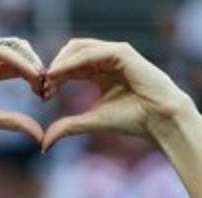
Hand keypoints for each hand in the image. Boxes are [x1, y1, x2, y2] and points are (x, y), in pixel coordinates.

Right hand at [0, 38, 46, 144]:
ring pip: (10, 50)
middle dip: (34, 67)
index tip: (45, 93)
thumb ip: (15, 122)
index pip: (16, 70)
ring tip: (40, 78)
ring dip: (28, 62)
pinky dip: (16, 61)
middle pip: (16, 56)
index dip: (33, 78)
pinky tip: (29, 74)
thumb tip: (40, 136)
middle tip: (47, 83)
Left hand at [39, 38, 196, 150]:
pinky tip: (60, 74)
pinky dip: (73, 62)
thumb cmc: (132, 120)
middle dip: (53, 68)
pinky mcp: (122, 53)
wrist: (160, 120)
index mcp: (99, 73)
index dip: (52, 78)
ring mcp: (115, 53)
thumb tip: (43, 144)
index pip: (68, 68)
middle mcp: (106, 60)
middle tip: (42, 86)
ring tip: (48, 80)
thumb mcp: (92, 122)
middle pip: (70, 53)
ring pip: (78, 49)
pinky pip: (92, 53)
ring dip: (60, 63)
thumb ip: (68, 127)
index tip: (41, 95)